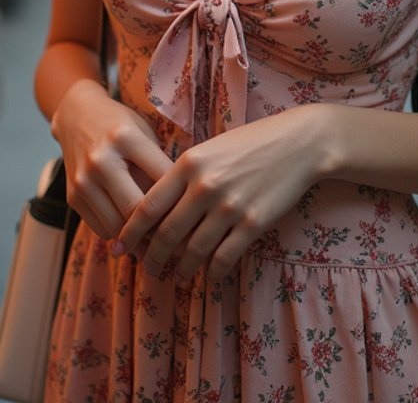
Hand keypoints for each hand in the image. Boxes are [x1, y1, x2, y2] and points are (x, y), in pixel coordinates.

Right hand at [51, 80, 174, 241]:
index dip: (181, 198)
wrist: (77, 118)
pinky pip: (101, 229)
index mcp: (125, 138)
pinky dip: (120, 235)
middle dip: (158, 228)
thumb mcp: (144, 134)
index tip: (195, 213)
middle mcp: (100, 160)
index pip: (161, 178)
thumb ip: (158, 166)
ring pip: (117, 227)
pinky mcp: (72, 198)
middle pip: (135, 210)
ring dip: (139, 238)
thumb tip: (180, 208)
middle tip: (179, 238)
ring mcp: (83, 181)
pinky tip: (134, 231)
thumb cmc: (121, 126)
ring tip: (159, 240)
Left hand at [115, 108, 323, 282]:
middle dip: (153, 258)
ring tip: (177, 277)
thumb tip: (156, 210)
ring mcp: (229, 207)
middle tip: (148, 270)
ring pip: (193, 251)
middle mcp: (204, 186)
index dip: (131, 232)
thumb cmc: (250, 143)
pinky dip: (213, 273)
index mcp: (189, 163)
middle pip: (166, 234)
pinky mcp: (252, 224)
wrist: (297, 142)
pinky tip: (209, 276)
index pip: (148, 206)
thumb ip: (183, 176)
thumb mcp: (209, 149)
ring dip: (182, 270)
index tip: (120, 248)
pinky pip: (224, 258)